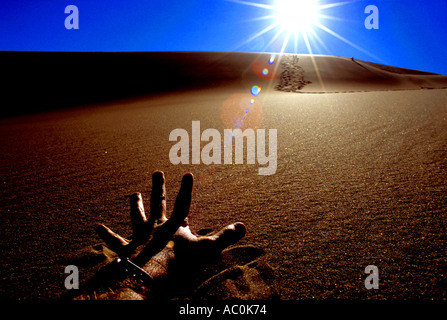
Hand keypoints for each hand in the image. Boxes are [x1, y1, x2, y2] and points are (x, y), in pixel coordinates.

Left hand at [95, 171, 245, 281]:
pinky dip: (107, 235)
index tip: (187, 173)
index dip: (186, 189)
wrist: (151, 276)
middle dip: (159, 188)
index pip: (183, 203)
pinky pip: (115, 241)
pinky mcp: (128, 250)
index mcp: (174, 227)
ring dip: (136, 206)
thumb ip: (224, 238)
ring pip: (137, 217)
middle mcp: (156, 228)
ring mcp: (140, 237)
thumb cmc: (178, 264)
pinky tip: (97, 227)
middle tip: (156, 172)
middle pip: (158, 204)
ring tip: (133, 194)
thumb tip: (243, 226)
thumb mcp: (206, 251)